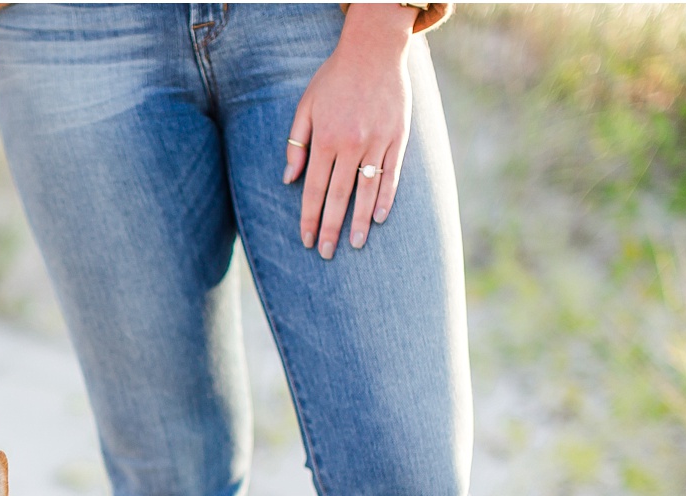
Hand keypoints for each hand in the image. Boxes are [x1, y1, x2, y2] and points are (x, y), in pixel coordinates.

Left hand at [282, 5, 415, 258]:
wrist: (373, 51)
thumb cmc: (333, 80)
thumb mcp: (305, 107)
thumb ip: (296, 145)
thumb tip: (288, 180)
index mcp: (324, 140)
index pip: (313, 190)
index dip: (309, 218)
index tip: (307, 241)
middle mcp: (350, 144)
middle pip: (338, 196)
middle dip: (331, 228)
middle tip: (327, 254)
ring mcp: (376, 142)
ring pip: (366, 190)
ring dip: (361, 221)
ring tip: (355, 245)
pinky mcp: (398, 137)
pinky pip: (392, 173)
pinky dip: (386, 196)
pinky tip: (380, 217)